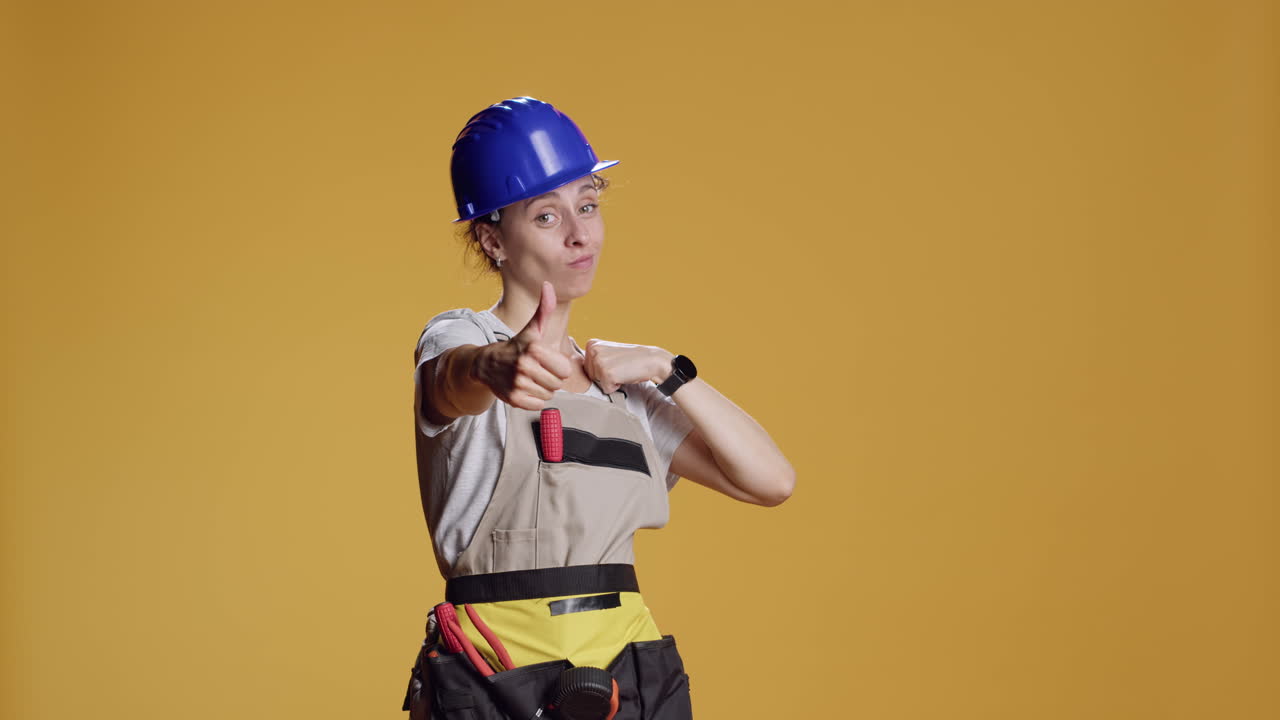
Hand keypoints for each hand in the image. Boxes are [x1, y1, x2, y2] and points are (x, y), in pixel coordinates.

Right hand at [473, 282, 571, 410]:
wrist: (486, 364)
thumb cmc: (515, 346)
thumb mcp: (532, 328)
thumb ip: (544, 309)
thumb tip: (548, 286)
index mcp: (534, 348)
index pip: (565, 370)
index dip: (558, 367)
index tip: (546, 361)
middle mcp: (525, 366)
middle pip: (557, 384)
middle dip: (550, 378)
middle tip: (537, 371)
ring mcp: (518, 383)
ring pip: (548, 395)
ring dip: (542, 389)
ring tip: (530, 379)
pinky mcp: (513, 399)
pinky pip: (538, 405)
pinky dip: (534, 400)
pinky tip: (524, 389)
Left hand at [583, 339, 673, 392]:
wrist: (650, 360)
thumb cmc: (630, 359)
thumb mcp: (608, 352)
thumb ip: (594, 357)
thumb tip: (577, 372)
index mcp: (591, 343)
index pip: (587, 368)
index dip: (601, 370)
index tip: (614, 362)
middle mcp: (593, 350)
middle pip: (590, 376)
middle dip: (604, 376)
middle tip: (619, 367)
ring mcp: (599, 361)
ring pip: (597, 383)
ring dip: (610, 381)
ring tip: (622, 370)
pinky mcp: (606, 373)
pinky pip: (606, 389)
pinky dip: (616, 387)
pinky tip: (624, 375)